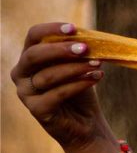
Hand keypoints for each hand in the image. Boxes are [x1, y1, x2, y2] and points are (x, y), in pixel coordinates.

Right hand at [11, 23, 114, 152]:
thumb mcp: (79, 66)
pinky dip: (79, 84)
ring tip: (98, 64)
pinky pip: (56, 94)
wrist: (86, 124)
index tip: (74, 28)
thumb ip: (79, 51)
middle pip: (34, 55)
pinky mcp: (36, 110)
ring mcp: (25, 93)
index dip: (51, 29)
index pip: (33, 36)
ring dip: (75, 68)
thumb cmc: (80, 90)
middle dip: (61, 50)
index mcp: (29, 57)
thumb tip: (91, 36)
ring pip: (48, 76)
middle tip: (86, 48)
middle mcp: (21, 73)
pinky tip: (96, 77)